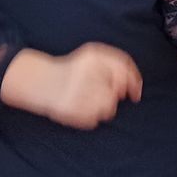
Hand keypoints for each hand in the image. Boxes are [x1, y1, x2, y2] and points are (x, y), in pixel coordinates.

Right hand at [7, 45, 141, 129]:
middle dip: (116, 95)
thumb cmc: (75, 70)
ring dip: (106, 108)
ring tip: (91, 100)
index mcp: (92, 57)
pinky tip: (81, 107)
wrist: (41, 81)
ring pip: (109, 108)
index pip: (123, 69)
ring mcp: (76, 92)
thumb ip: (118, 65)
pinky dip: (92, 117)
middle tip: (104, 93)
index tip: (135, 93)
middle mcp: (85, 73)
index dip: (133, 82)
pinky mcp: (68, 109)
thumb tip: (135, 87)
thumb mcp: (94, 56)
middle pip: (117, 92)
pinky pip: (94, 120)